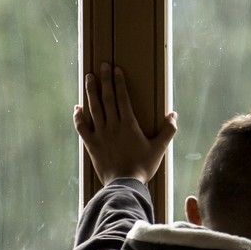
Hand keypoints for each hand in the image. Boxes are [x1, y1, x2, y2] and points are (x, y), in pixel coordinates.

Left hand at [73, 63, 176, 185]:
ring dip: (91, 92)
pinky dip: (78, 117)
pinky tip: (77, 107)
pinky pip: (82, 127)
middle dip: (104, 80)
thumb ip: (168, 131)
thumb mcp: (160, 149)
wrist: (125, 183)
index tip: (116, 69)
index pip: (122, 98)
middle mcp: (113, 125)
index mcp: (129, 124)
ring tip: (89, 78)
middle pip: (107, 98)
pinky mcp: (91, 143)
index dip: (119, 82)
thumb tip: (173, 115)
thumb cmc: (143, 166)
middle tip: (101, 66)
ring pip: (94, 108)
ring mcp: (100, 134)